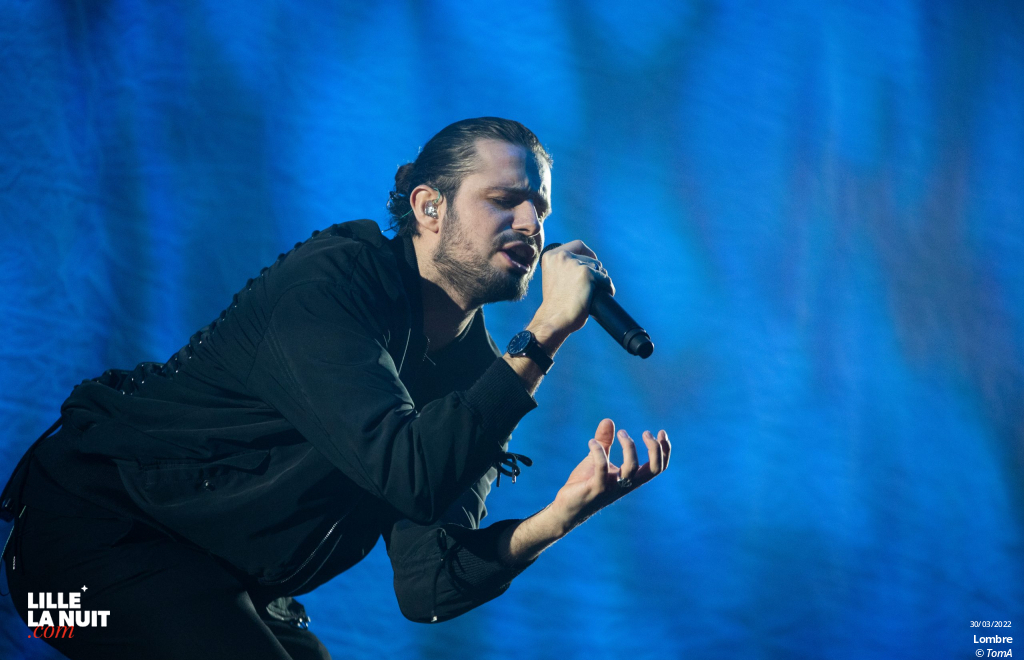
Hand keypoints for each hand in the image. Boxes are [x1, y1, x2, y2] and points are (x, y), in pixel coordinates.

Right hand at [530, 240, 614, 343]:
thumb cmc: (556, 305)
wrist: (554, 319)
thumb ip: (565, 268)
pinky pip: (606, 280)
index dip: (588, 253)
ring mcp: (575, 264)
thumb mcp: (555, 279)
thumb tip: (588, 264)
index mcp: (551, 256)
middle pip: (591, 258)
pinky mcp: (587, 274)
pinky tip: (604, 295)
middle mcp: (562, 256)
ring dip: (601, 281)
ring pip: (599, 269)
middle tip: (593, 287)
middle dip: (596, 271)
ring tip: (595, 293)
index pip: (578, 245)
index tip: (592, 263)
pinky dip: (607, 288)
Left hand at [549, 418, 669, 534]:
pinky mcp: (595, 489)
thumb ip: (605, 442)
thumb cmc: (585, 483)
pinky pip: (602, 469)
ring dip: (629, 447)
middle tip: (646, 433)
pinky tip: (591, 442)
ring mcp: (612, 488)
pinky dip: (599, 453)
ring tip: (621, 432)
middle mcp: (626, 485)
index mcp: (631, 479)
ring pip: (631, 468)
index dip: (664, 451)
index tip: (661, 432)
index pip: (657, 468)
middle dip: (654, 449)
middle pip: (653, 469)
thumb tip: (608, 420)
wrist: (568, 507)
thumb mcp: (597, 459)